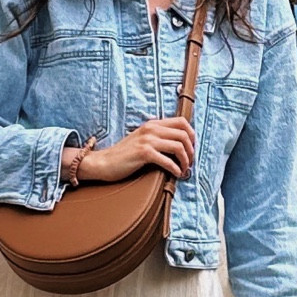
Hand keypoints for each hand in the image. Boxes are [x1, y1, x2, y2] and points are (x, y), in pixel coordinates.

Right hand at [78, 116, 195, 182]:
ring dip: (185, 160)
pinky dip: (175, 169)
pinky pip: (167, 160)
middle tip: (190, 162)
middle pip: (184, 134)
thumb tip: (178, 144)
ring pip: (178, 146)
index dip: (192, 135)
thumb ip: (157, 137)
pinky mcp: (143, 153)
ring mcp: (147, 140)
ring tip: (184, 170)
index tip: (191, 149)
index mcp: (152, 124)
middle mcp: (151, 129)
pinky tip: (176, 174)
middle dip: (191, 150)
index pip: (182, 122)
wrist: (104, 162)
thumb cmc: (123, 155)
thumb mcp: (141, 139)